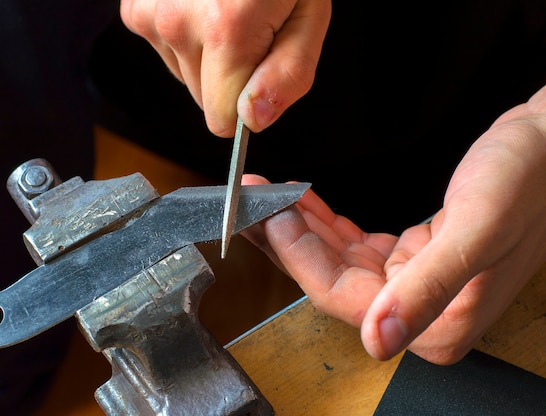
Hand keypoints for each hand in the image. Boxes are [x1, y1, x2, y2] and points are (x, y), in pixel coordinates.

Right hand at [120, 0, 330, 136]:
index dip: (246, 104)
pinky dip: (186, 36)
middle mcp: (178, 24)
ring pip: (184, 75)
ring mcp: (151, 15)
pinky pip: (166, 51)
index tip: (260, 70)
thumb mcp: (309, 15)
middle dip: (229, 75)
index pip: (222, 119)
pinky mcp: (136, 9)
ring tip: (226, 9)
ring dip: (208, 54)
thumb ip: (288, 73)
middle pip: (202, 99)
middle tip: (249, 29)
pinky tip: (202, 4)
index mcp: (226, 31)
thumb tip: (255, 119)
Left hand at [241, 85, 545, 364]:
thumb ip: (428, 289)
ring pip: (336, 260)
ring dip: (301, 226)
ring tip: (268, 195)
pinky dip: (325, 221)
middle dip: (287, 238)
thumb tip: (379, 342)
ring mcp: (412, 282)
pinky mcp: (410, 255)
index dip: (297, 256)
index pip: (342, 296)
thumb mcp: (479, 230)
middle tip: (252, 202)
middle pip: (330, 279)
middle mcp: (421, 311)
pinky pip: (353, 243)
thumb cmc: (528, 179)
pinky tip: (304, 201)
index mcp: (439, 322)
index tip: (269, 214)